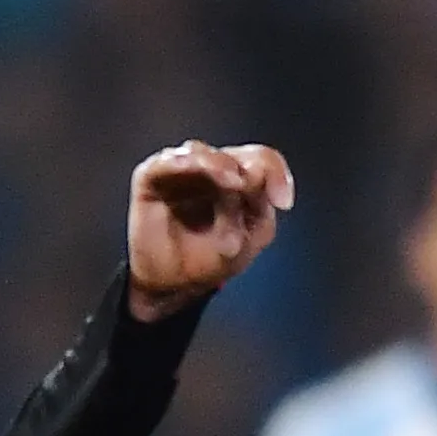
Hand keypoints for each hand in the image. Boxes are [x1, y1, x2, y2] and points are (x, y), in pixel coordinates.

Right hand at [129, 142, 293, 320]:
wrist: (172, 284)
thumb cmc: (209, 261)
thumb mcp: (241, 242)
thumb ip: (249, 210)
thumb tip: (245, 179)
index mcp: (243, 185)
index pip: (264, 163)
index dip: (277, 173)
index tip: (283, 201)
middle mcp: (213, 171)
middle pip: (236, 154)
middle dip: (247, 168)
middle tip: (248, 186)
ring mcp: (182, 172)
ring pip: (202, 151)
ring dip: (218, 164)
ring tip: (232, 182)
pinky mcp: (153, 177)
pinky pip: (166, 161)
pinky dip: (182, 162)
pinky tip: (191, 165)